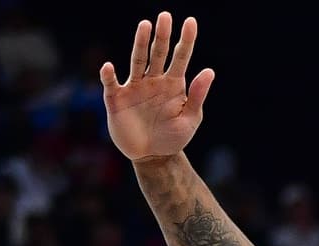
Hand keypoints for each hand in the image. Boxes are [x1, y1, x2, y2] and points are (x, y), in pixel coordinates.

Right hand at [101, 14, 213, 161]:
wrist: (154, 157)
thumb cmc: (174, 137)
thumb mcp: (191, 119)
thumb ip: (198, 95)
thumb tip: (209, 70)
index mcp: (173, 84)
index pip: (180, 57)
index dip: (186, 40)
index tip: (191, 22)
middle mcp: (153, 80)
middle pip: (158, 53)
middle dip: (162, 35)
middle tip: (165, 16)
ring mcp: (135, 87)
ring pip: (137, 61)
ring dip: (140, 44)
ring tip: (145, 25)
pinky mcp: (117, 99)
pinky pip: (111, 84)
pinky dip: (109, 76)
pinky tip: (109, 67)